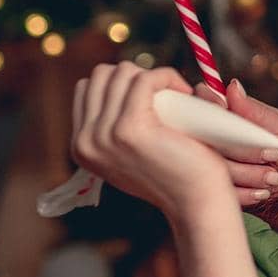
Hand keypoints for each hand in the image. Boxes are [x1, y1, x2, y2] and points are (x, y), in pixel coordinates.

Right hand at [72, 62, 231, 220]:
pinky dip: (167, 76)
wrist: (197, 203)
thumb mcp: (132, 152)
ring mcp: (104, 135)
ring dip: (155, 76)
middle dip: (137, 75)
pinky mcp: (130, 128)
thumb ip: (116, 128)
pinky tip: (184, 92)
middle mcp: (85, 141)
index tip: (153, 96)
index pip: (87, 88)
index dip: (122, 83)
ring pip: (123, 73)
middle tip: (169, 95)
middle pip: (102, 75)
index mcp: (81, 146)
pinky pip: (145, 80)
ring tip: (180, 96)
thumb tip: (122, 84)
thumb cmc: (176, 175)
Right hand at [217, 78, 277, 205]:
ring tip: (276, 176)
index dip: (210, 108)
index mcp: (234, 116)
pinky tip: (265, 191)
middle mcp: (219, 138)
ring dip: (250, 174)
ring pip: (215, 167)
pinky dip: (247, 193)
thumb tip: (232, 87)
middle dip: (244, 151)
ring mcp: (218, 164)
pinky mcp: (222, 189)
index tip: (228, 116)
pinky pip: (222, 191)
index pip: (204, 101)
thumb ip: (257, 112)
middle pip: (207, 138)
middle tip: (274, 155)